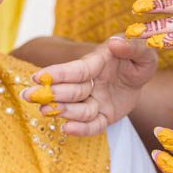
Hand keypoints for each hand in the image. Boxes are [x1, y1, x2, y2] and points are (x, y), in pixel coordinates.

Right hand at [20, 36, 156, 135]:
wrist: (139, 75)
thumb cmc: (137, 58)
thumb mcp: (143, 50)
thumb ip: (133, 46)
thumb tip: (114, 43)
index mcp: (97, 64)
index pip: (76, 70)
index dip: (58, 73)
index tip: (38, 77)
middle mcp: (92, 83)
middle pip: (72, 90)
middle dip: (51, 93)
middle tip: (29, 96)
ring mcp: (96, 101)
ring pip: (78, 108)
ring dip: (63, 110)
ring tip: (46, 112)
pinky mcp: (104, 116)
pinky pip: (93, 126)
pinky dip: (80, 129)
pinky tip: (67, 130)